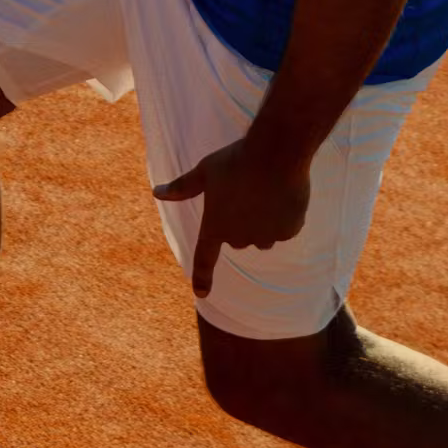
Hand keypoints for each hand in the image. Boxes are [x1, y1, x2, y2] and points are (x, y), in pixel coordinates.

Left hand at [153, 137, 312, 298]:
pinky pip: (285, 228)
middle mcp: (239, 238)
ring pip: (263, 236)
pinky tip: (283, 195)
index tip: (200, 293)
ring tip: (266, 193)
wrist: (276, 154)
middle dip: (240, 223)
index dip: (202, 277)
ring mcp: (266, 236)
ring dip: (262, 223)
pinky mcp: (289, 230)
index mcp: (215, 227)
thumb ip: (182, 187)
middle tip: (245, 194)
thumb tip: (157, 193)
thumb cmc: (235, 160)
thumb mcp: (205, 171)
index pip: (204, 258)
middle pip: (238, 239)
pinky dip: (284, 216)